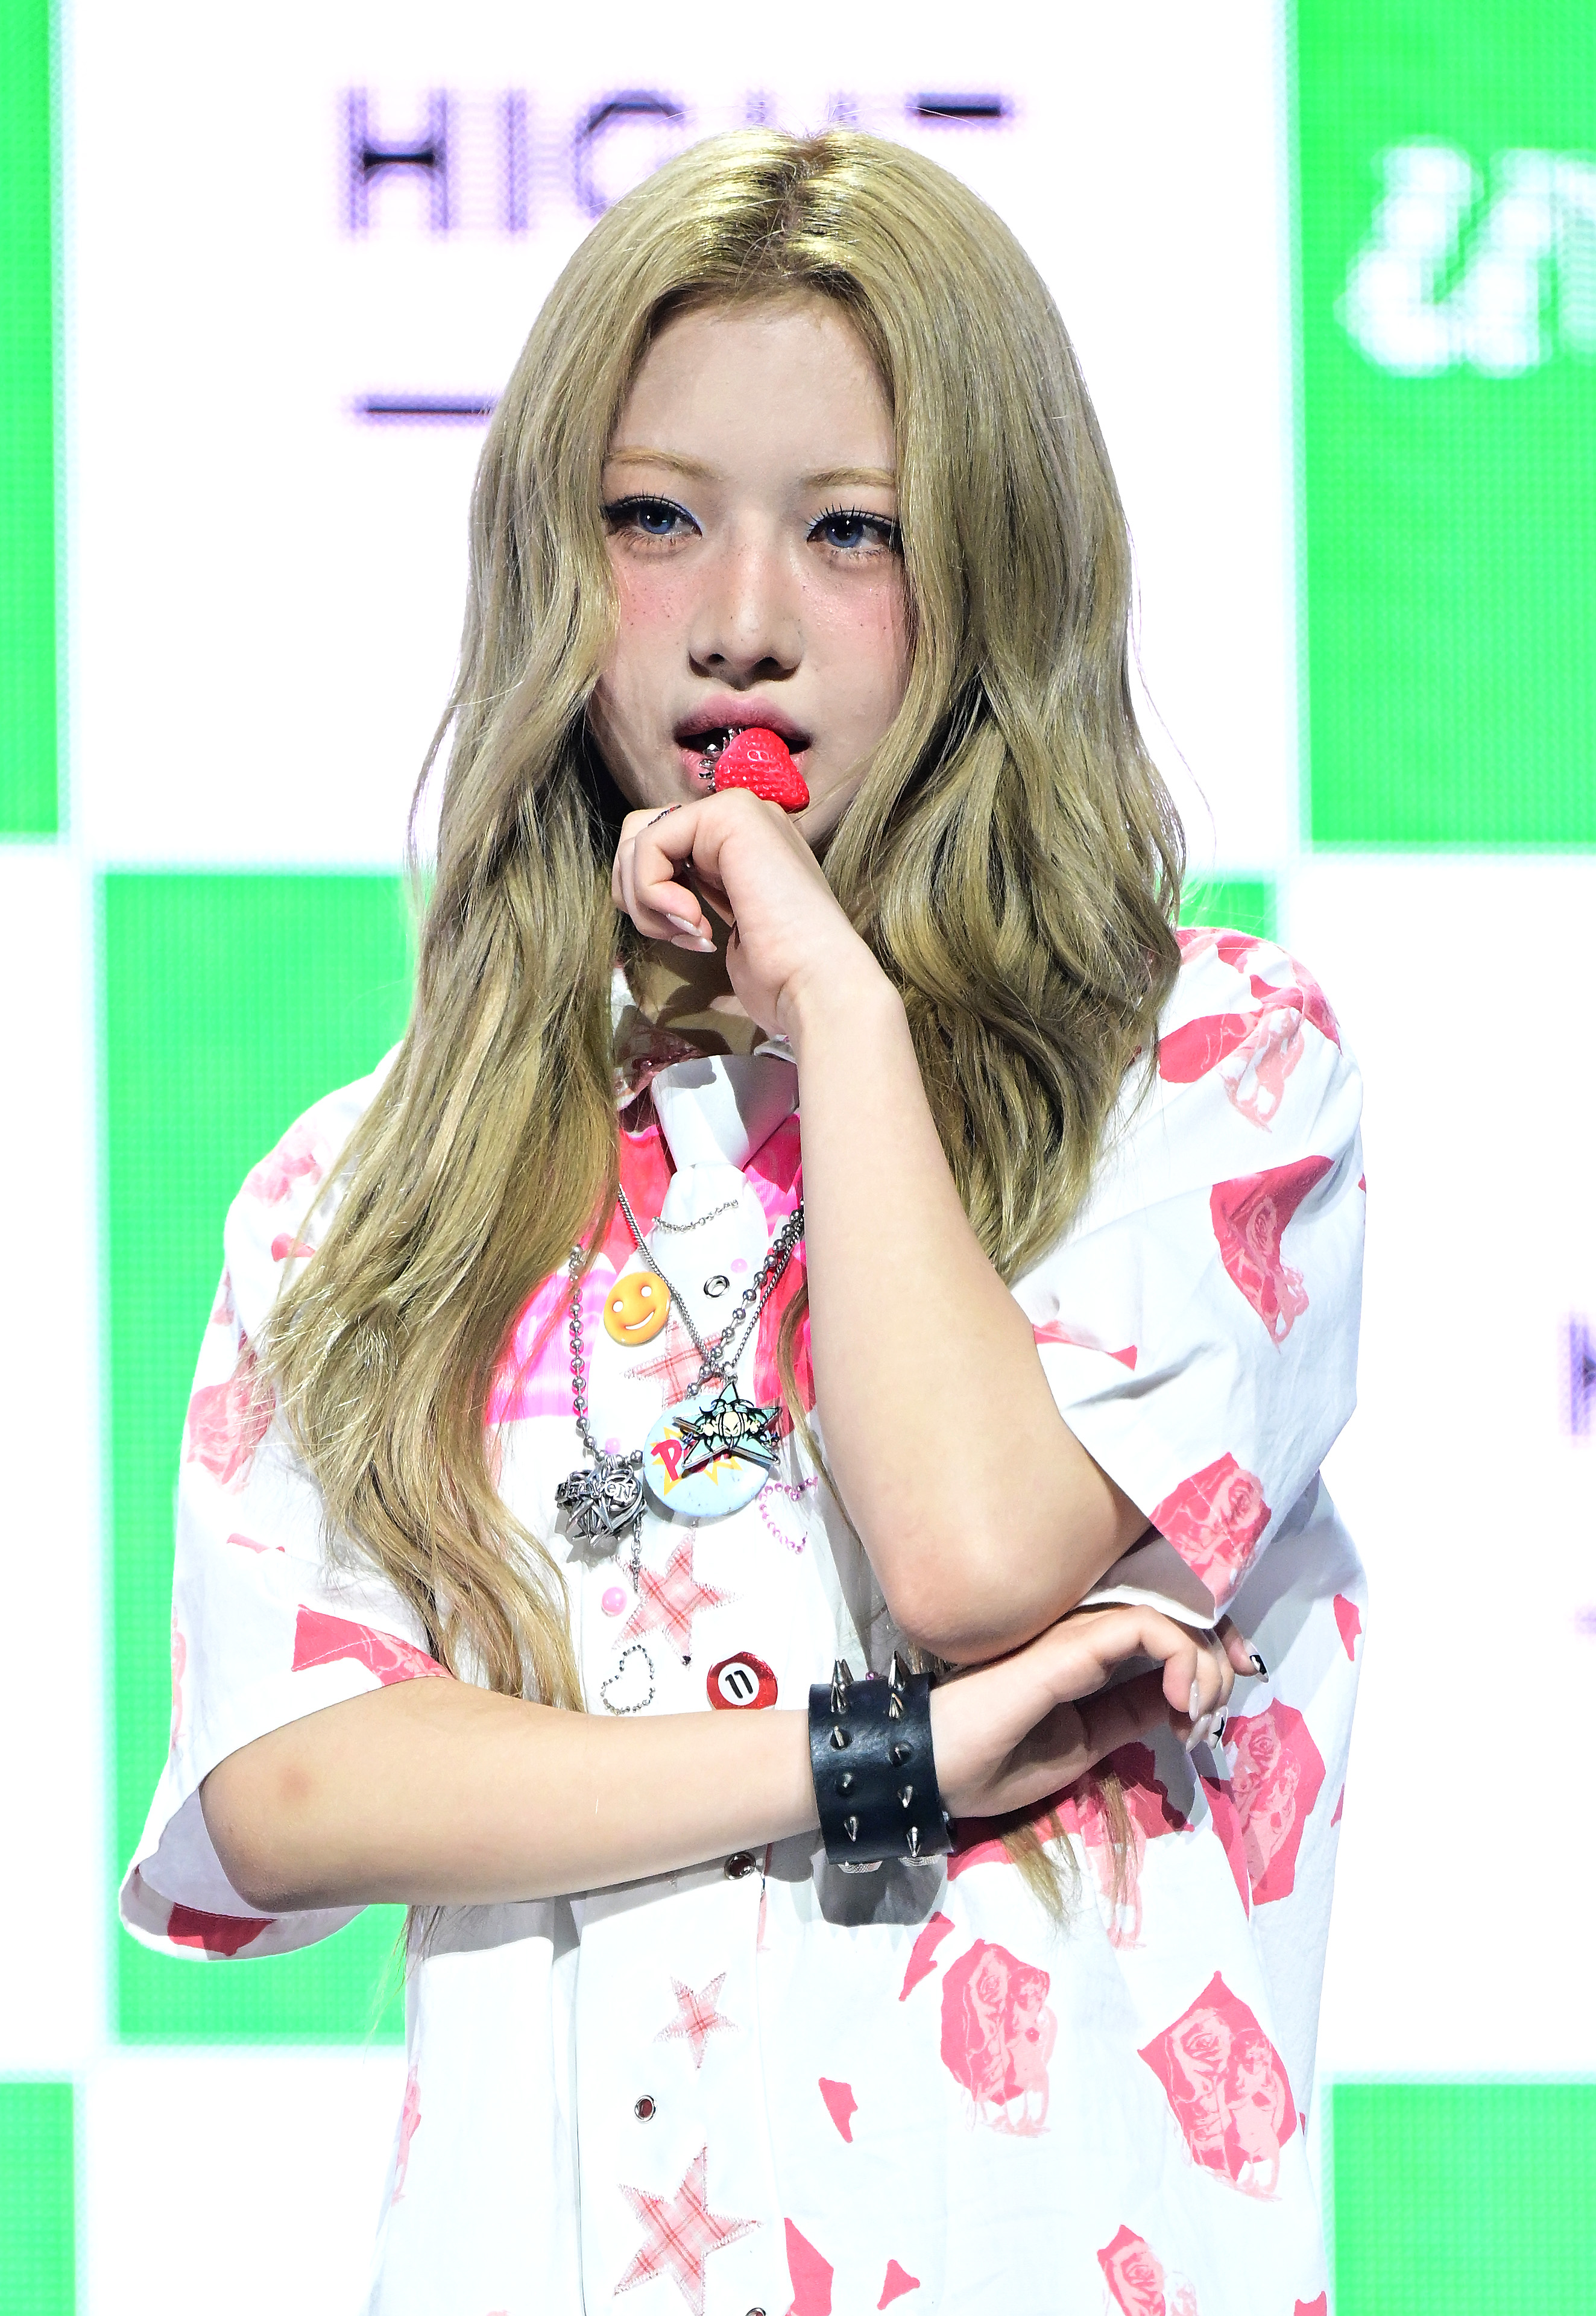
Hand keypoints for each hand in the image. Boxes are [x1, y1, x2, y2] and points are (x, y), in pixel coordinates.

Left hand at [611, 788, 881, 1038]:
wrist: (817, 983)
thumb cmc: (779, 973)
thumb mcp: (724, 926)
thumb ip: (689, 894)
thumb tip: (635, 889)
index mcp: (742, 844)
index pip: (659, 847)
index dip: (650, 899)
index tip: (689, 939)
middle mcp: (741, 819)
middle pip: (640, 835)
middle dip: (638, 894)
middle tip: (679, 936)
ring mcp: (740, 811)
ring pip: (639, 838)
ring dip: (646, 900)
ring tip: (691, 932)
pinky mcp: (730, 814)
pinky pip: (649, 845)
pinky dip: (654, 893)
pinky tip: (696, 922)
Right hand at [929, 1605, 1250, 1822]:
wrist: (928, 1771)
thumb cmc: (990, 1764)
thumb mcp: (1082, 1746)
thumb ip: (1126, 1716)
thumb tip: (1179, 1701)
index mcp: (1085, 1653)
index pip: (1160, 1628)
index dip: (1207, 1654)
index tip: (1218, 1708)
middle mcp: (1084, 1630)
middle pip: (1174, 1611)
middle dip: (1220, 1654)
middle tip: (1221, 1711)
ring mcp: (1075, 1632)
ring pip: (1170, 1615)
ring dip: (1206, 1666)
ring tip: (1198, 1716)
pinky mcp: (1069, 1647)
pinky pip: (1146, 1627)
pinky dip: (1183, 1658)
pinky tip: (1183, 1702)